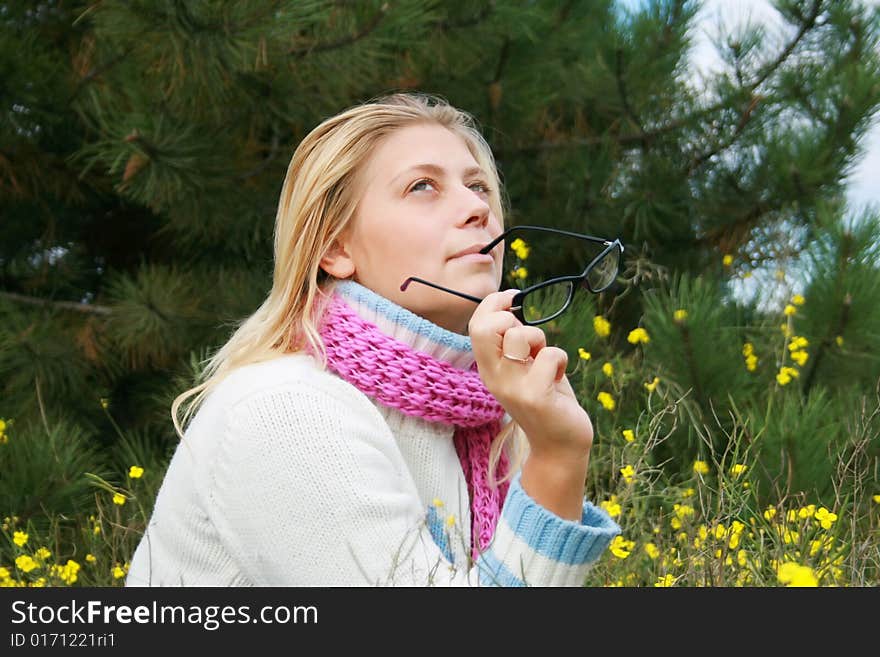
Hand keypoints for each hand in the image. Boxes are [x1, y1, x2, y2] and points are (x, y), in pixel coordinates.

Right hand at [468, 289, 593, 463]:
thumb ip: (514, 342)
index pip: (476, 325)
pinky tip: (559, 378)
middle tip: (527, 338)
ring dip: (540, 339)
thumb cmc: (546, 397)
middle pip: (484, 327)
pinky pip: (550, 355)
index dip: (494, 303)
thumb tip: (511, 310)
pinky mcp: (535, 397)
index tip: (513, 299)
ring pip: (521, 336)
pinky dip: (561, 360)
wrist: (560, 445)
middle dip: (509, 318)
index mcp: (488, 368)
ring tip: (545, 359)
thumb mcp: (523, 366)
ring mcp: (512, 388)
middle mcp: (494, 377)